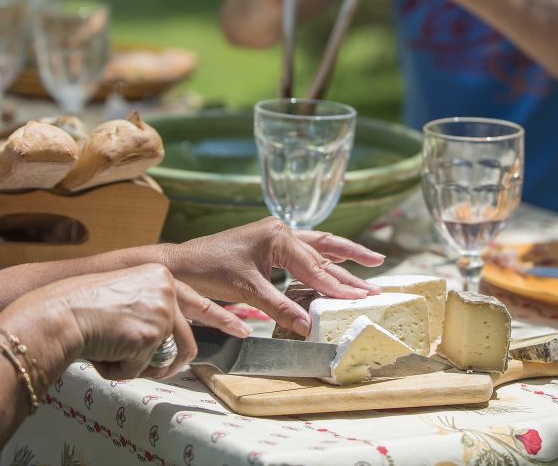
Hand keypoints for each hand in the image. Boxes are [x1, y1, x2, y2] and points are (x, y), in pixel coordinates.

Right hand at [50, 264, 247, 379]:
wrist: (60, 313)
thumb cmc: (80, 309)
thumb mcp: (124, 297)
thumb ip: (149, 311)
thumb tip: (165, 340)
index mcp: (160, 275)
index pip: (199, 301)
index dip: (222, 318)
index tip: (242, 328)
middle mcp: (167, 289)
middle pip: (187, 340)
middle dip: (172, 363)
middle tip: (158, 368)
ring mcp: (163, 310)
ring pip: (166, 357)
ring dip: (141, 366)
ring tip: (115, 356)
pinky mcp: (154, 332)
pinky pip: (144, 367)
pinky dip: (122, 369)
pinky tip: (106, 352)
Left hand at [168, 217, 384, 335]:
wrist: (180, 264)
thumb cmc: (209, 271)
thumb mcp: (248, 291)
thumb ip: (281, 307)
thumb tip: (309, 327)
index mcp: (278, 236)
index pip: (316, 267)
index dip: (338, 286)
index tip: (361, 299)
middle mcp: (281, 231)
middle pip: (324, 252)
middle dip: (351, 267)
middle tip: (377, 277)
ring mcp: (275, 235)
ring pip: (317, 247)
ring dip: (343, 256)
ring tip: (371, 261)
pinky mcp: (269, 244)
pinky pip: (304, 251)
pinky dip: (322, 259)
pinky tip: (336, 265)